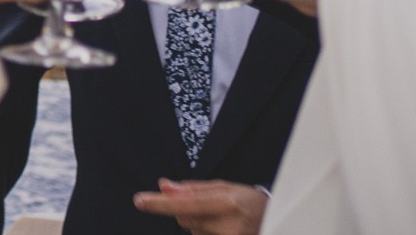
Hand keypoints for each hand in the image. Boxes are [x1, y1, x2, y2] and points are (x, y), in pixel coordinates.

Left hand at [133, 180, 268, 233]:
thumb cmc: (249, 202)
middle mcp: (227, 226)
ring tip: (223, 219)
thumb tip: (163, 186)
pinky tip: (221, 228)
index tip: (139, 200)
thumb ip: (191, 189)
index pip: (185, 204)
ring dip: (198, 223)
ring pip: (192, 230)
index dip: (160, 203)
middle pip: (183, 219)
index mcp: (226, 203)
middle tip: (211, 206)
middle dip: (186, 211)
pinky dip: (204, 231)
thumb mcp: (223, 187)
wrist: (275, 221)